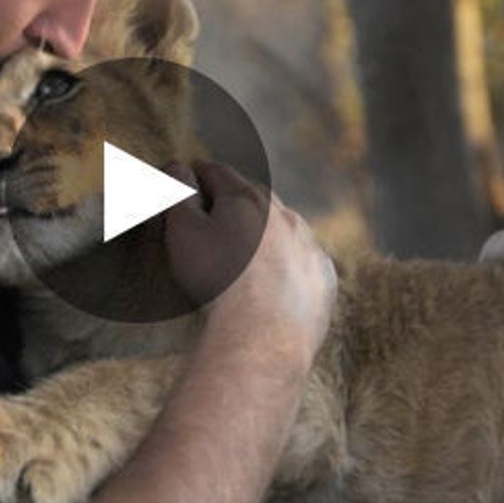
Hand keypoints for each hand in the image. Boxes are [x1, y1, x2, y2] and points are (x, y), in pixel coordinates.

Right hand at [164, 160, 334, 368]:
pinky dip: (289, 262)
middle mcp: (284, 215)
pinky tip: (276, 279)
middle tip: (216, 208)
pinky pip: (304, 260)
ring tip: (246, 247)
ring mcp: (309, 245)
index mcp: (246, 198)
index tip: (190, 176)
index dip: (199, 173)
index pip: (217, 172)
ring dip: (265, 229)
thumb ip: (179, 195)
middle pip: (255, 195)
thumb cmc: (216, 281)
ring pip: (285, 226)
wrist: (265, 334)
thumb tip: (180, 167)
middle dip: (234, 197)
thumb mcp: (183, 232)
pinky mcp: (324, 277)